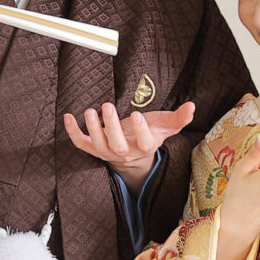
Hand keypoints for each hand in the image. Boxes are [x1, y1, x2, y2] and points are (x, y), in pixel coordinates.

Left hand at [63, 101, 196, 193]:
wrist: (133, 154)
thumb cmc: (149, 134)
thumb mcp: (165, 127)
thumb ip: (178, 118)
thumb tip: (192, 106)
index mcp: (144, 148)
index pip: (144, 143)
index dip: (141, 131)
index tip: (138, 115)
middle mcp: (125, 153)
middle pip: (117, 145)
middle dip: (111, 127)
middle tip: (108, 106)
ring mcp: (107, 152)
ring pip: (98, 145)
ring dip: (92, 128)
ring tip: (90, 110)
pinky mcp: (93, 148)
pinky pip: (82, 144)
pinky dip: (73, 133)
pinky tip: (67, 117)